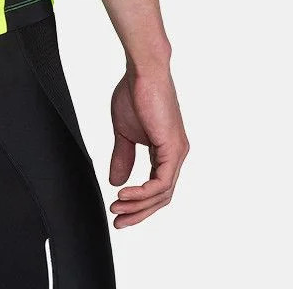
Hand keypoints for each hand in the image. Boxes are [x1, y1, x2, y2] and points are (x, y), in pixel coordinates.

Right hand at [108, 66, 188, 227]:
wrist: (142, 71)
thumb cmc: (134, 93)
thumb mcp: (124, 132)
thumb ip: (122, 156)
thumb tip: (116, 181)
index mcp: (165, 151)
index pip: (156, 188)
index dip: (137, 203)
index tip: (117, 210)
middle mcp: (175, 155)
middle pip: (161, 197)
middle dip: (138, 212)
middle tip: (118, 222)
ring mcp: (176, 152)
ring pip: (162, 194)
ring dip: (137, 205)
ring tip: (116, 208)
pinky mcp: (173, 148)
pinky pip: (161, 182)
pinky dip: (142, 192)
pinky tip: (124, 194)